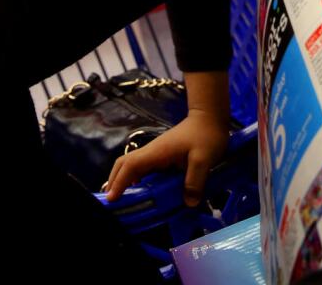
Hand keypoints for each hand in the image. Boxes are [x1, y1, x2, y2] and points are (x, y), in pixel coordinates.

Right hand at [104, 109, 229, 205]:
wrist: (209, 118)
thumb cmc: (206, 135)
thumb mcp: (204, 159)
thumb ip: (195, 181)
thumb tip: (188, 203)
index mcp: (157, 152)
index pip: (131, 166)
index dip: (119, 182)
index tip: (111, 198)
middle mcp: (152, 152)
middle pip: (124, 164)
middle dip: (114, 181)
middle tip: (112, 201)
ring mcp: (156, 154)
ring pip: (133, 167)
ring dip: (124, 180)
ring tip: (123, 201)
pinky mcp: (162, 157)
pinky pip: (144, 169)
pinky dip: (136, 180)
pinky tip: (143, 193)